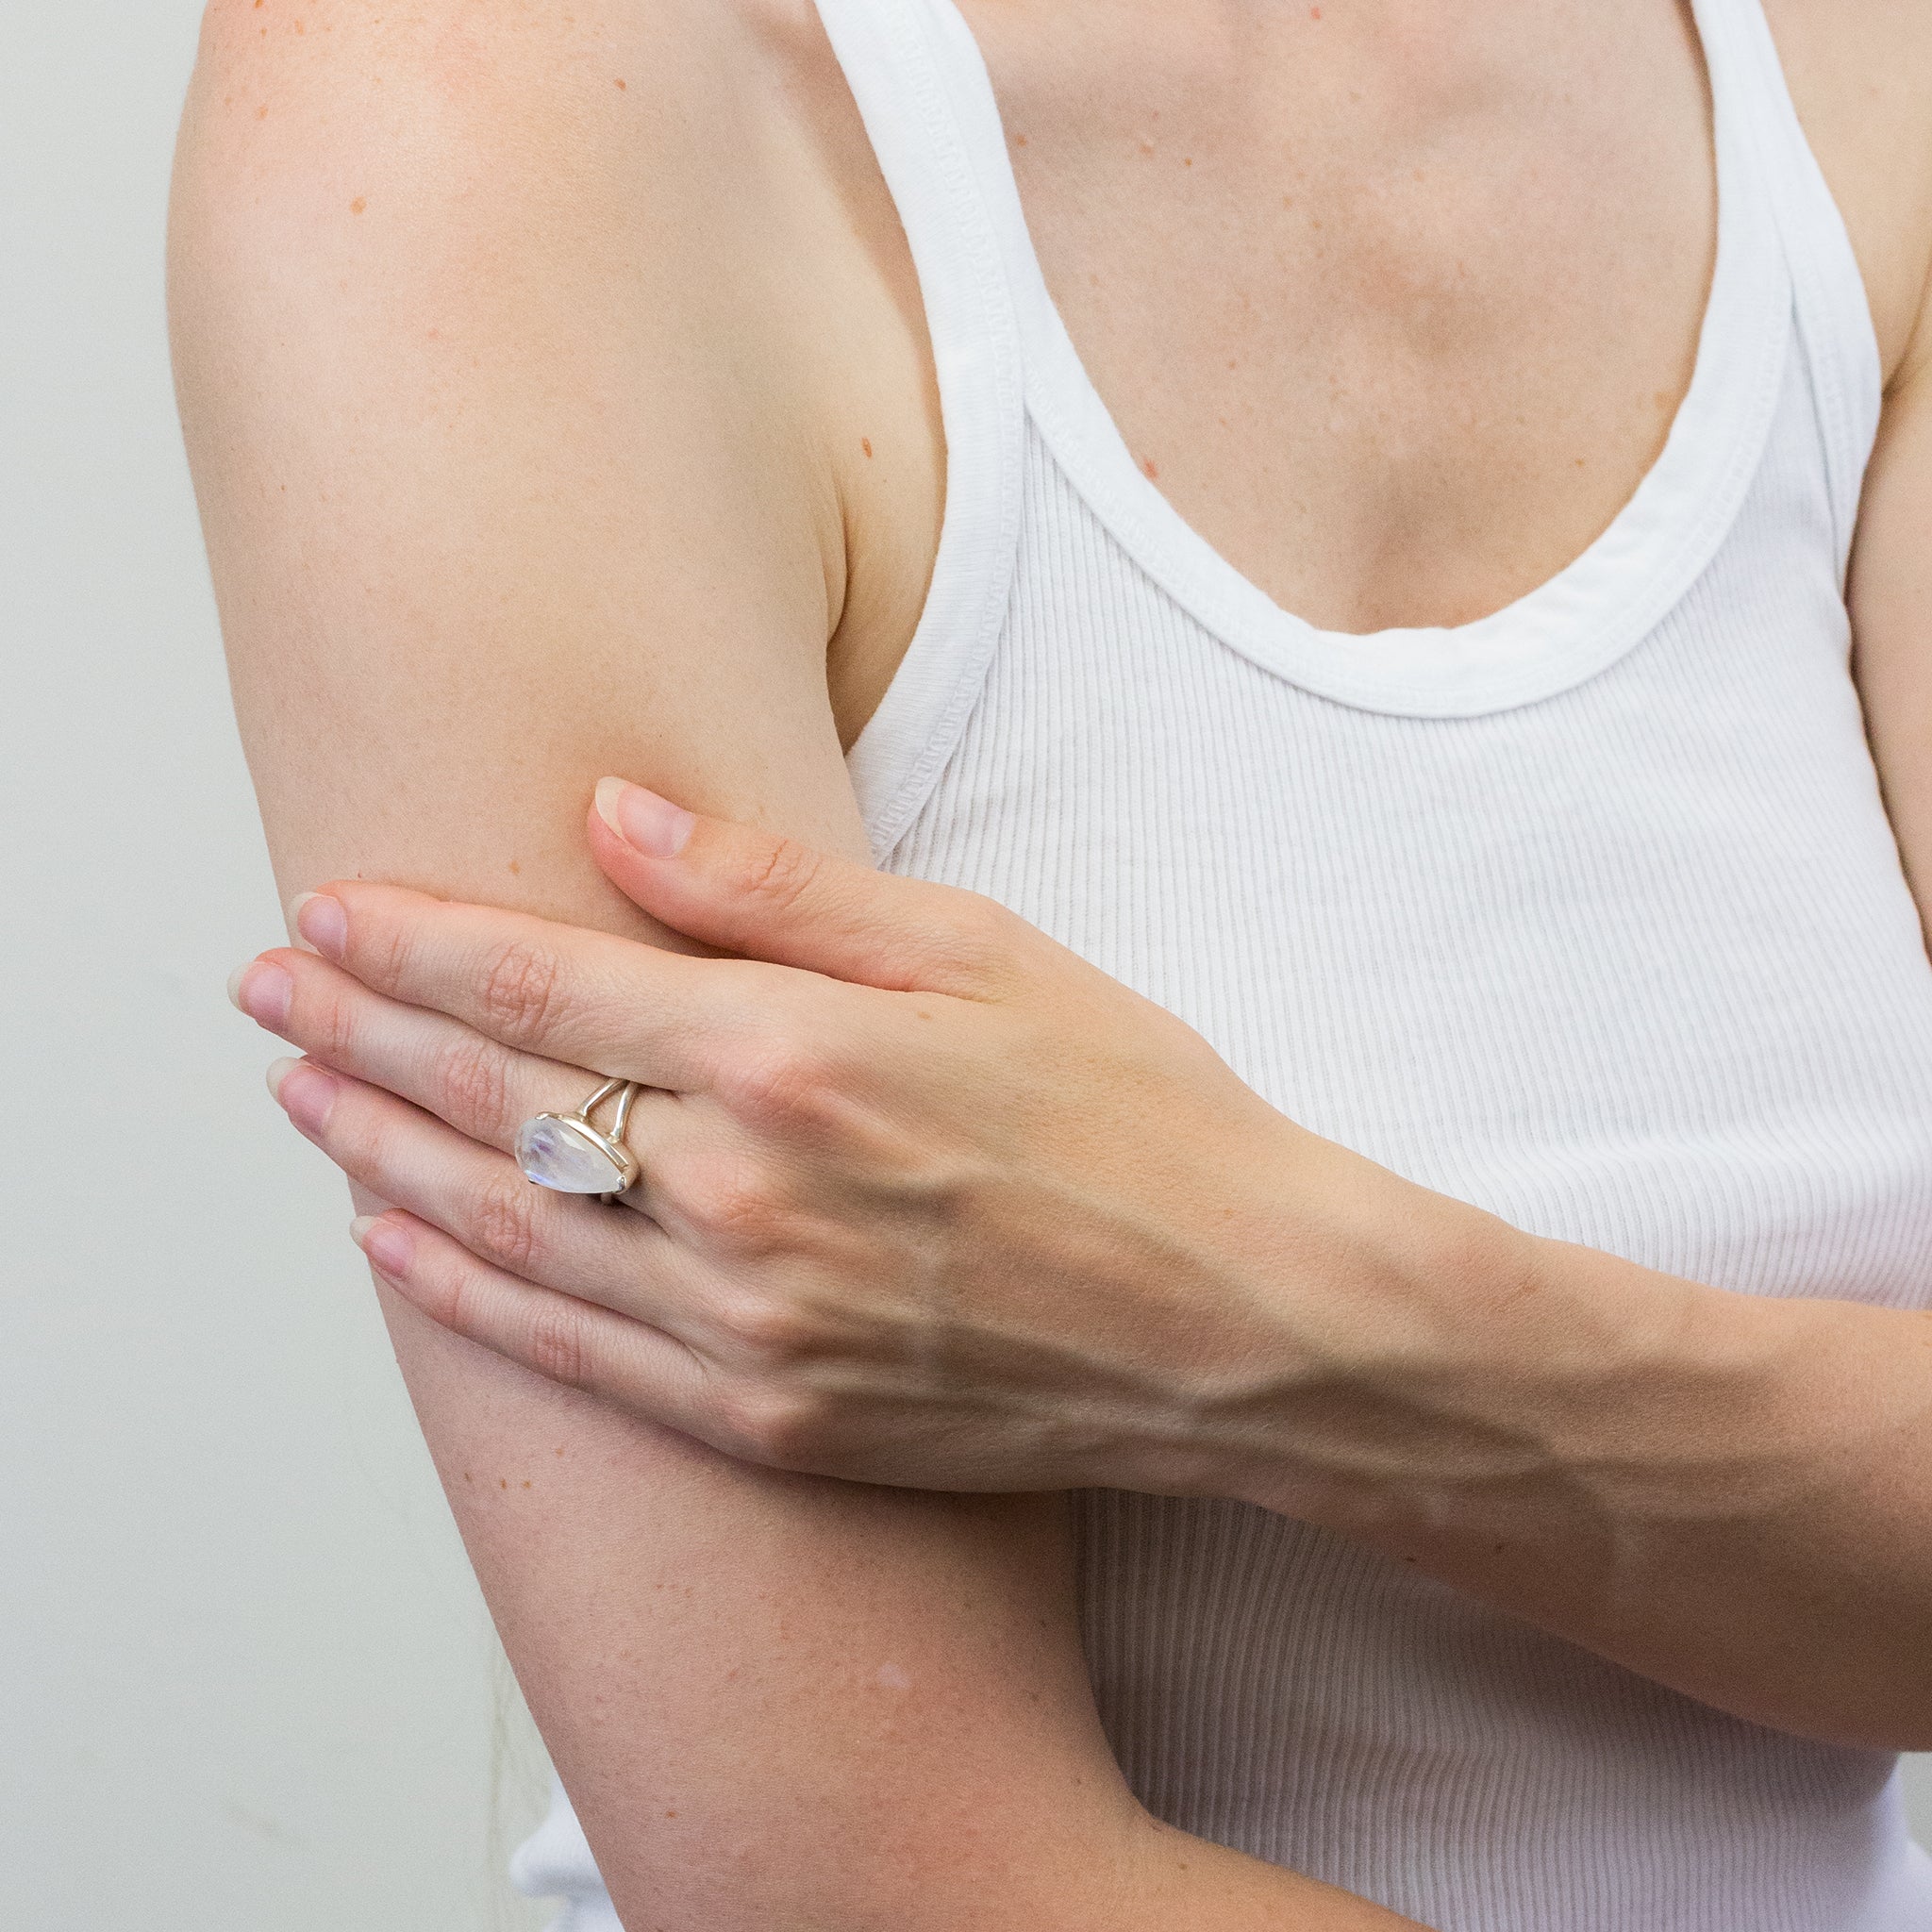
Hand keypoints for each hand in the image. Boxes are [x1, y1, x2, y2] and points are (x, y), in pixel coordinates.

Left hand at [231, 779, 1488, 1497]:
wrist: (1243, 1322)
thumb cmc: (1136, 1117)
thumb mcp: (983, 950)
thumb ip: (778, 891)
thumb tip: (613, 817)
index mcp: (792, 1055)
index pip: (540, 983)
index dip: (413, 942)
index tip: (322, 909)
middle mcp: (741, 1197)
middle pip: (494, 1100)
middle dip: (359, 1034)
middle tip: (266, 990)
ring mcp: (746, 1325)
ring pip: (504, 1228)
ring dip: (380, 1154)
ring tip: (297, 1102)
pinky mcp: (771, 1417)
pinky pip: (571, 1357)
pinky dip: (465, 1295)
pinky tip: (397, 1246)